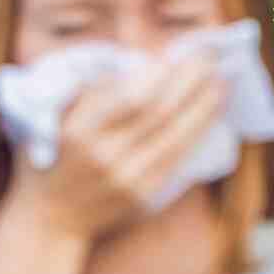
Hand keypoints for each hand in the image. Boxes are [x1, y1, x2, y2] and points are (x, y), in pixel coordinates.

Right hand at [5, 53, 227, 244]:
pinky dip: (197, 134)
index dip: (161, 77)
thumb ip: (94, 90)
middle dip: (191, 83)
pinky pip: (178, 159)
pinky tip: (210, 115)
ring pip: (177, 138)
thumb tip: (142, 65)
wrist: (52, 217)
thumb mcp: (55, 116)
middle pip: (161, 114)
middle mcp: (106, 157)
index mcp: (80, 131)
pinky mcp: (144, 196)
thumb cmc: (52, 155)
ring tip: (222, 84)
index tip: (178, 56)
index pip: (132, 99)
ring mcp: (128, 180)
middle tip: (211, 59)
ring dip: (204, 108)